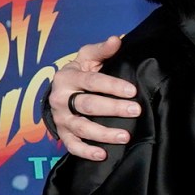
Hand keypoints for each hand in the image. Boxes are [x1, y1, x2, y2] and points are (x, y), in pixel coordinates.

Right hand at [46, 35, 140, 160]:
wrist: (58, 91)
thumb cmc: (79, 73)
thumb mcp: (87, 58)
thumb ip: (102, 50)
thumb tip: (118, 39)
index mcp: (68, 77)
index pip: (92, 82)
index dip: (112, 86)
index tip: (132, 91)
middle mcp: (61, 98)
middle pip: (88, 105)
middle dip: (112, 108)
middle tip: (135, 110)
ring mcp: (61, 117)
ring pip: (81, 127)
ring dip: (103, 134)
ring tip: (125, 136)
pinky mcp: (62, 133)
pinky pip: (71, 145)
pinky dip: (85, 152)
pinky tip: (102, 155)